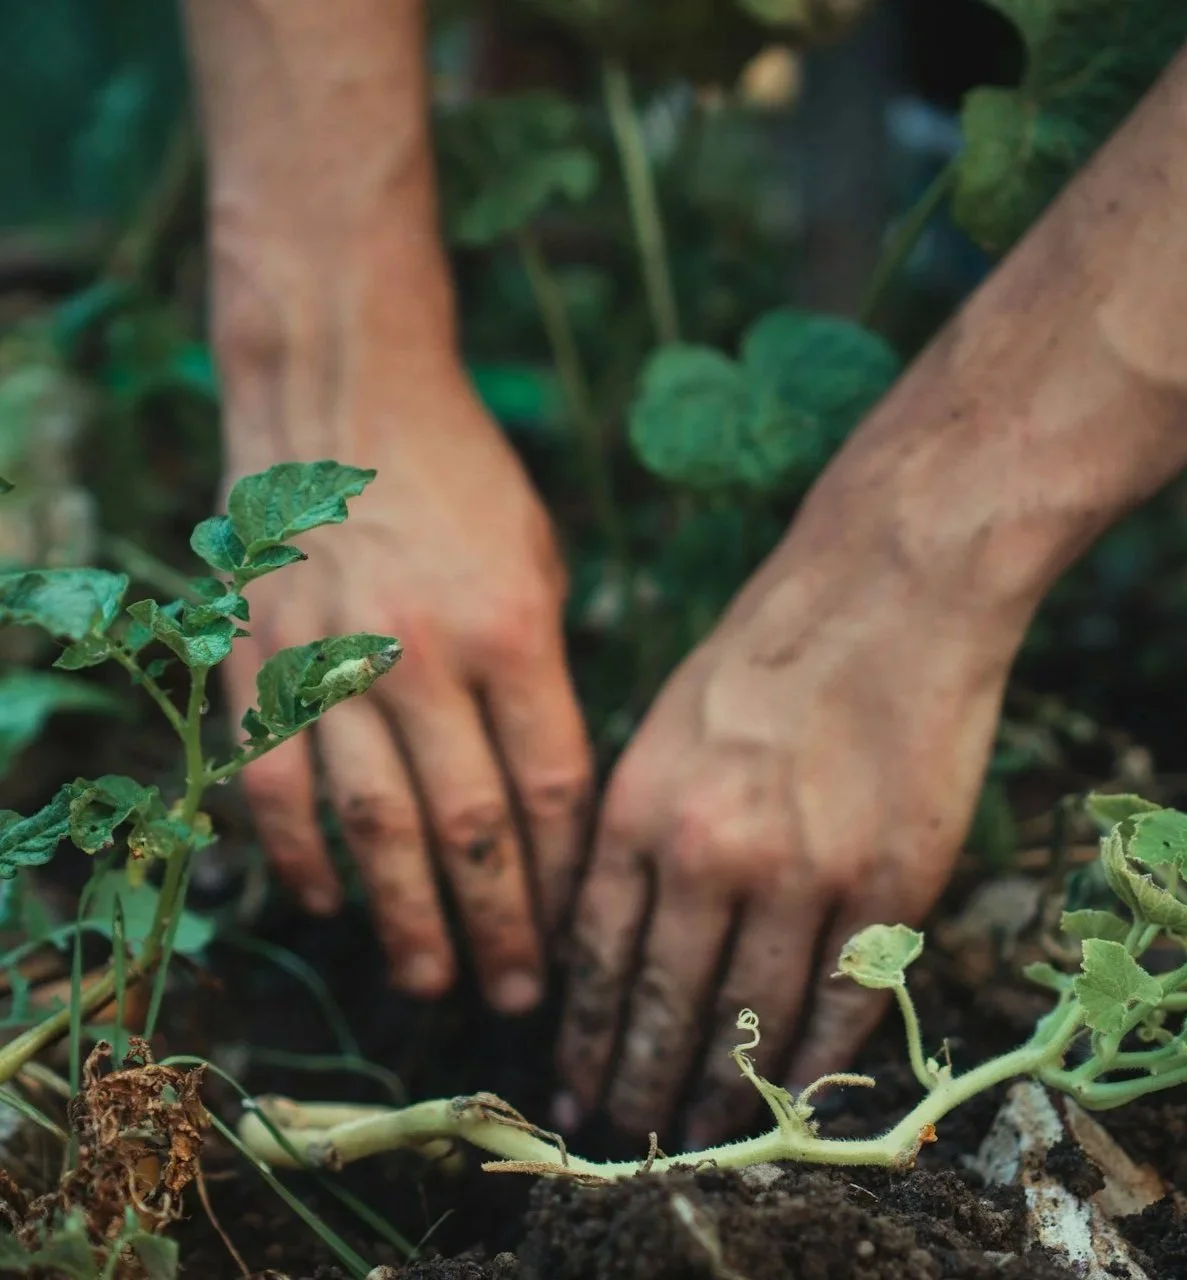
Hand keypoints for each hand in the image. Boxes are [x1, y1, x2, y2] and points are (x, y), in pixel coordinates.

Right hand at [221, 371, 592, 1012]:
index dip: (566, 875)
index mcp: (514, 632)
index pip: (551, 788)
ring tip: (432, 981)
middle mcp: (425, 657)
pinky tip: (330, 905)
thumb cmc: (465, 483)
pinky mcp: (262, 660)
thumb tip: (550, 792)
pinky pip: (278, 783)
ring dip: (404, 917)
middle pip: (471, 827)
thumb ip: (545, 676)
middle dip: (500, 925)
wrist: (345, 399)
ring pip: (374, 826)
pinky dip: (302, 855)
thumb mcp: (540, 563)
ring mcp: (334, 661)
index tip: (578, 931)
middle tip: (515, 998)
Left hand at [554, 505, 1022, 1146]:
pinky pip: (842, 1004)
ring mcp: (804, 874)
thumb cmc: (768, 648)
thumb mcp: (665, 724)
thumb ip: (636, 830)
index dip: (586, 1037)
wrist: (888, 588)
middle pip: (664, 1005)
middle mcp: (709, 852)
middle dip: (639, 1083)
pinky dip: (814, 1064)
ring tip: (699, 1134)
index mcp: (639, 807)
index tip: (576, 1087)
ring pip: (750, 1022)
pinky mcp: (889, 884)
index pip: (597, 958)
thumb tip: (611, 934)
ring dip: (721, 1091)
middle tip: (626, 1134)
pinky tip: (793, 1101)